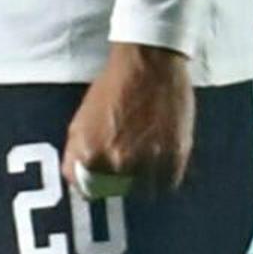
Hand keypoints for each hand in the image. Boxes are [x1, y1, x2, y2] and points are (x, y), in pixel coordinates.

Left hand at [65, 42, 194, 199]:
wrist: (148, 63)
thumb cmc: (114, 86)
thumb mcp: (81, 120)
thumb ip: (77, 154)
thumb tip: (81, 179)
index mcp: (89, 153)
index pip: (86, 190)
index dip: (95, 184)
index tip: (103, 179)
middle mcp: (117, 160)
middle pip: (118, 189)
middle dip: (122, 178)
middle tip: (129, 158)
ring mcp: (148, 159)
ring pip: (145, 189)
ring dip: (146, 178)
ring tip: (148, 157)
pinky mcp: (175, 155)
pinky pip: (169, 183)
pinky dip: (166, 175)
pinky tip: (164, 158)